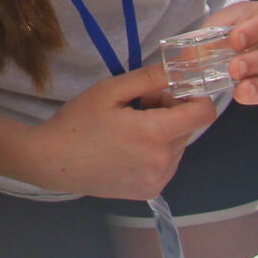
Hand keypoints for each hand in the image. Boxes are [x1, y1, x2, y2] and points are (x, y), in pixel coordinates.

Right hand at [19, 65, 215, 197]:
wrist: (53, 162)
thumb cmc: (78, 122)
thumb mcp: (111, 90)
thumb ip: (150, 78)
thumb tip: (183, 67)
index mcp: (155, 134)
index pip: (204, 113)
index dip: (196, 96)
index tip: (173, 89)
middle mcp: (163, 161)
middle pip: (189, 127)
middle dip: (172, 110)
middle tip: (140, 104)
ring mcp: (158, 179)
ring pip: (179, 145)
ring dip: (165, 131)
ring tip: (131, 126)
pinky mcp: (150, 190)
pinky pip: (168, 163)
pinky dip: (157, 150)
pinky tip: (129, 147)